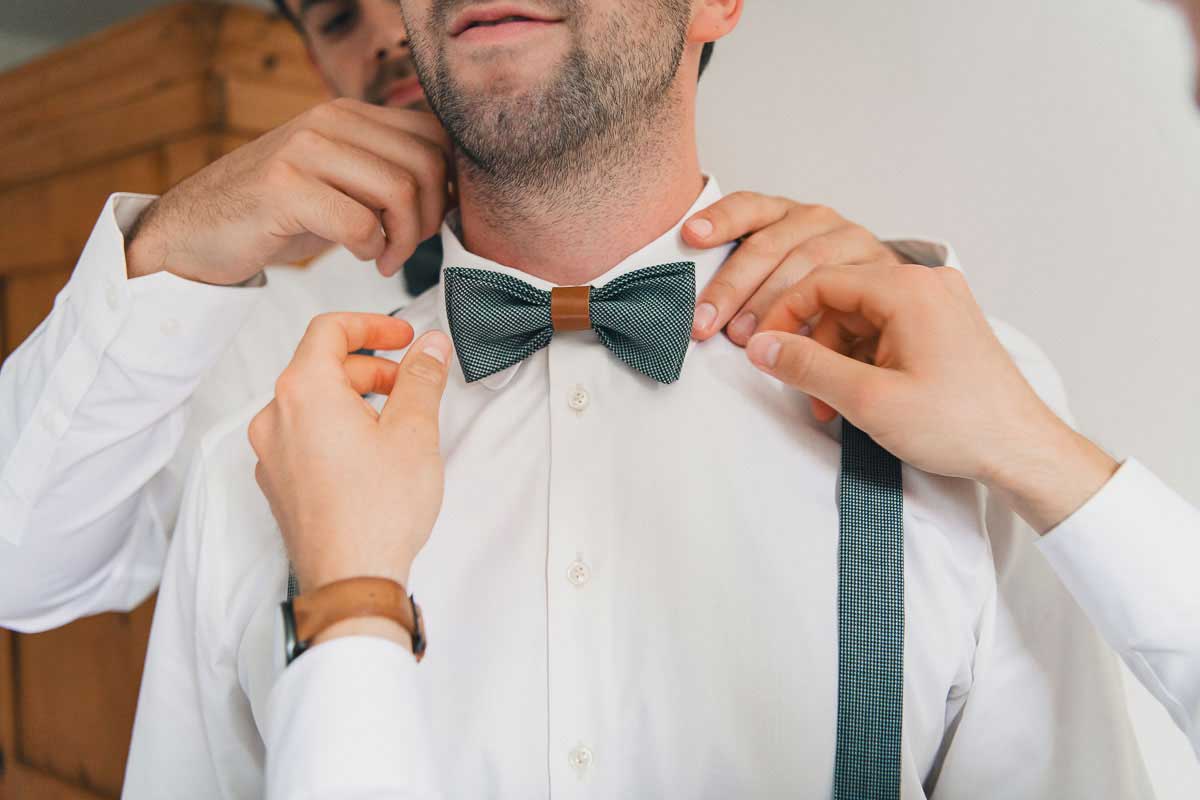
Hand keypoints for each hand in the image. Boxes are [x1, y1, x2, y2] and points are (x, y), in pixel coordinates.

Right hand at [126, 98, 451, 284]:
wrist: (194, 233)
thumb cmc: (276, 215)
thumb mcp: (338, 184)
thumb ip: (384, 175)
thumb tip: (452, 192)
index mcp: (347, 115)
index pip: (433, 136)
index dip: (448, 184)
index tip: (430, 220)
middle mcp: (328, 121)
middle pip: (426, 163)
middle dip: (432, 215)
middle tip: (409, 246)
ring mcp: (304, 150)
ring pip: (401, 190)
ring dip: (405, 238)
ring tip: (387, 258)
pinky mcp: (284, 188)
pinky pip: (361, 223)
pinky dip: (373, 250)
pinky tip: (364, 259)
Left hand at [248, 312, 451, 598]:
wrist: (352, 578)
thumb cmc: (377, 511)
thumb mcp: (415, 430)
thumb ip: (421, 377)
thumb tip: (430, 347)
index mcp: (304, 392)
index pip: (328, 330)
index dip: (371, 324)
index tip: (402, 335)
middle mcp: (275, 418)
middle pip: (320, 367)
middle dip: (370, 367)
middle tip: (410, 383)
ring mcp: (271, 453)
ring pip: (312, 404)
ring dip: (353, 399)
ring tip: (395, 423)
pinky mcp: (278, 483)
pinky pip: (304, 437)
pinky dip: (336, 430)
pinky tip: (371, 455)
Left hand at [684, 192, 899, 345]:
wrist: (876, 298)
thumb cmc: (807, 289)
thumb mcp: (770, 275)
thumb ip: (739, 283)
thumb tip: (695, 315)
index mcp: (781, 214)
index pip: (747, 208)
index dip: (719, 220)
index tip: (690, 236)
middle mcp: (815, 220)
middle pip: (769, 245)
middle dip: (732, 287)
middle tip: (705, 324)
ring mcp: (849, 240)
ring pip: (807, 266)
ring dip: (773, 305)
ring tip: (748, 340)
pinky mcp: (879, 267)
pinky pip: (847, 292)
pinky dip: (822, 323)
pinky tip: (799, 342)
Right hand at [745, 263, 1118, 532]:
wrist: (1022, 450)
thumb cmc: (960, 425)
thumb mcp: (866, 399)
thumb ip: (806, 367)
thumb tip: (762, 347)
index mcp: (908, 289)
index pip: (821, 281)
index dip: (783, 315)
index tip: (764, 349)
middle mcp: (926, 284)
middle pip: (840, 298)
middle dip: (813, 345)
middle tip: (801, 388)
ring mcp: (938, 303)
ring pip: (860, 317)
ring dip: (836, 358)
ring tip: (832, 404)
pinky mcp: (943, 325)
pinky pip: (885, 329)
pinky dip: (863, 360)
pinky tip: (859, 396)